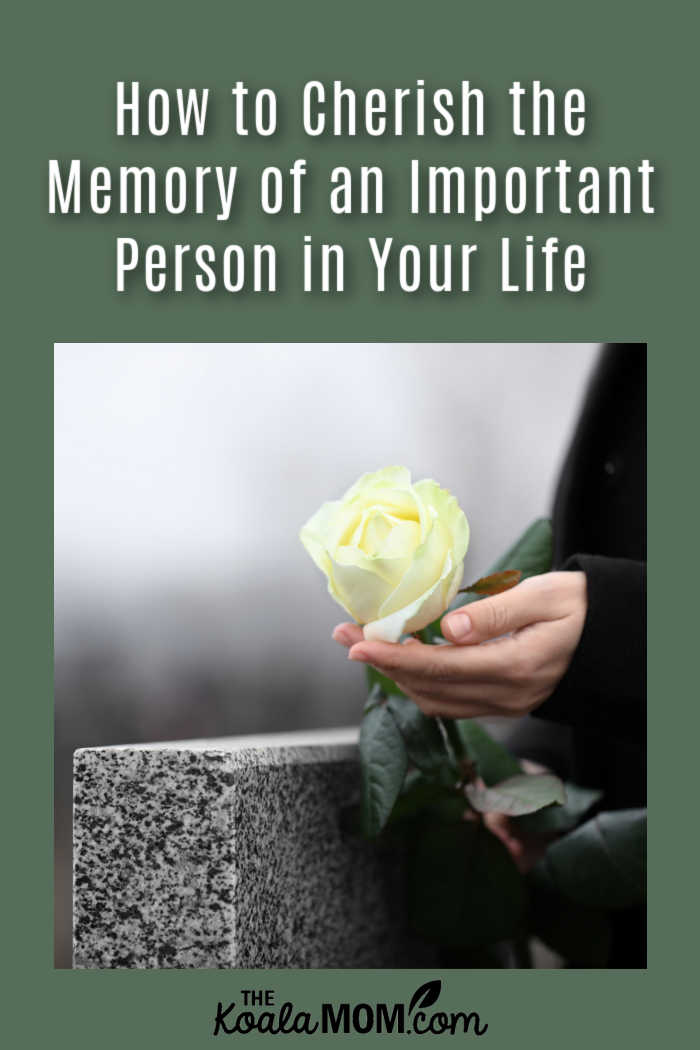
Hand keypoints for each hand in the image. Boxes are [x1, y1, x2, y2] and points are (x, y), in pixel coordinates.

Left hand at [332, 571, 586, 718]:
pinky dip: (420, 683)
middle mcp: (506, 694)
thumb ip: (495, 613)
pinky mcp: (503, 702)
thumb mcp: (544, 596)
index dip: (393, 657)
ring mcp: (505, 704)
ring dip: (397, 675)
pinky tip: (405, 660)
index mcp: (514, 666)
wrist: (613, 638)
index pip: (438, 667)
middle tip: (347, 636)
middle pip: (428, 687)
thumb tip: (448, 628)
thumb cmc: (581, 607)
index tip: (358, 644)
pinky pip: (451, 702)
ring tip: (368, 645)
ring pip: (436, 700)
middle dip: (383, 664)